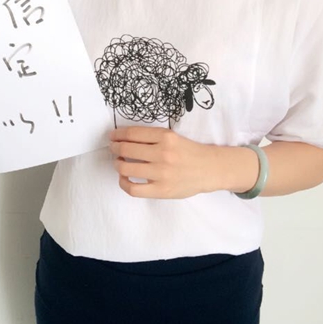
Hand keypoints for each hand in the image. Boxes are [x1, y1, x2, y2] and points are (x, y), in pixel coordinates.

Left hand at [109, 126, 223, 198]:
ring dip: (117, 164)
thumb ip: (152, 138)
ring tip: (118, 162)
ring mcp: (162, 173)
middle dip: (115, 147)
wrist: (209, 169)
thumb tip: (124, 139)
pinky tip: (124, 178)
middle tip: (113, 148)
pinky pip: (134, 188)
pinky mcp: (162, 190)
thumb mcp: (173, 137)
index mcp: (166, 137)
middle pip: (127, 149)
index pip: (133, 133)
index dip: (118, 134)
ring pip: (126, 168)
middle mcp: (163, 153)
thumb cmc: (189, 152)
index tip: (113, 136)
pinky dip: (124, 183)